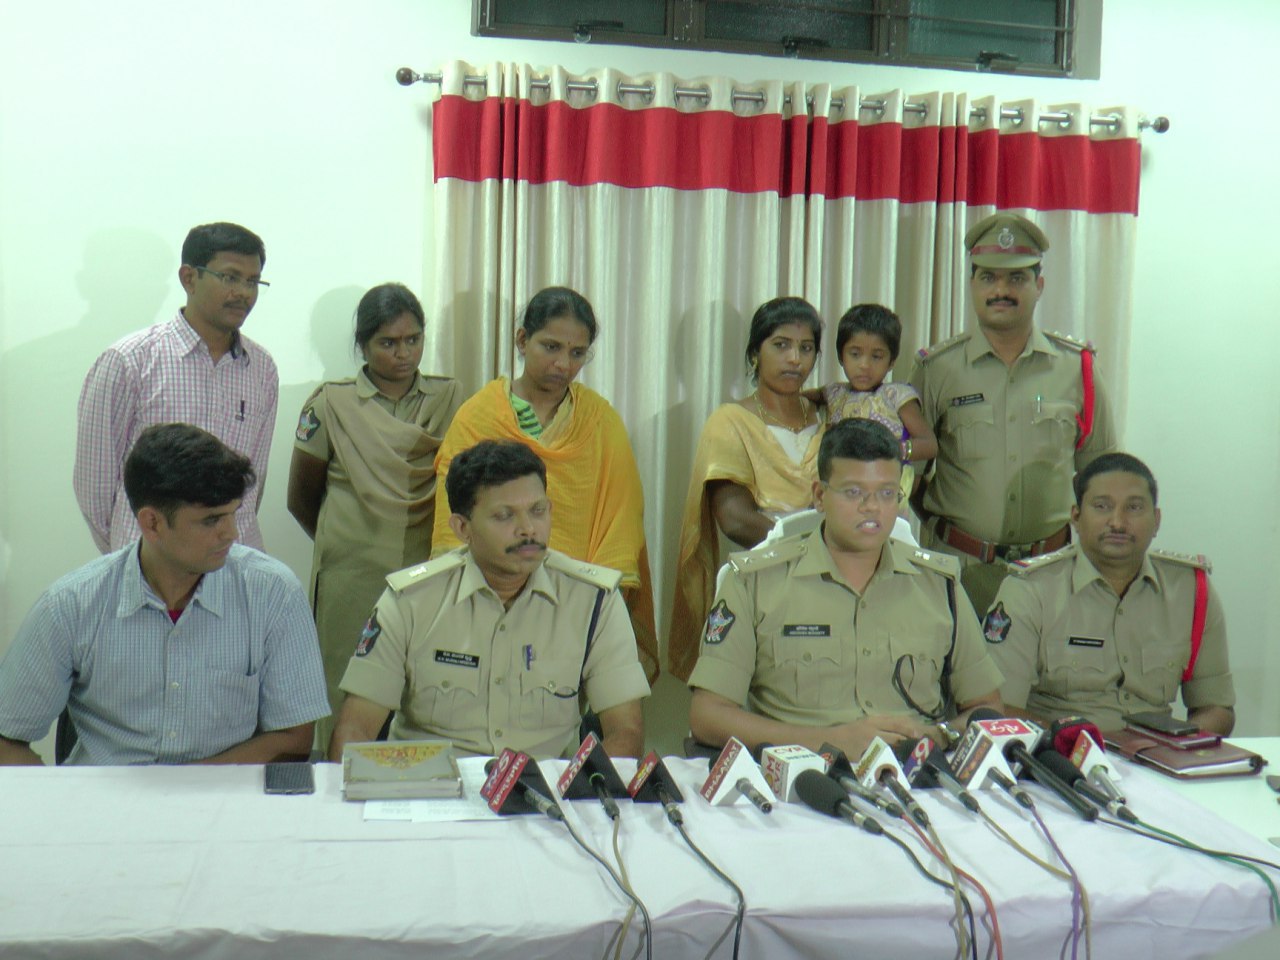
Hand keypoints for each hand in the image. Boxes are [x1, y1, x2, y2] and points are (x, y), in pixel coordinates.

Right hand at [822, 715, 937, 757]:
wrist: (827, 741)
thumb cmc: (847, 733)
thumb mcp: (863, 724)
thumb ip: (880, 727)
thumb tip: (901, 734)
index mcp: (872, 720)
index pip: (896, 722)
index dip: (910, 728)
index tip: (920, 735)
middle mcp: (872, 729)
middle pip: (897, 736)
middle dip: (908, 743)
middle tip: (918, 750)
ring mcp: (868, 743)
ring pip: (891, 748)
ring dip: (900, 754)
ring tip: (908, 760)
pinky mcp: (864, 756)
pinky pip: (880, 760)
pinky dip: (888, 764)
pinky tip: (893, 768)